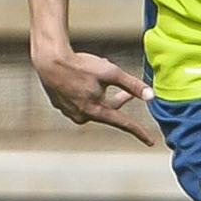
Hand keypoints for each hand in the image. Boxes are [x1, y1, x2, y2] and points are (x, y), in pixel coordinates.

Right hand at [31, 47, 156, 145]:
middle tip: (128, 92)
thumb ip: (132, 85)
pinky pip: (81, 101)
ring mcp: (69, 111)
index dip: (138, 131)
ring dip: (102, 94)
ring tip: (99, 76)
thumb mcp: (111, 73)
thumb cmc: (80, 65)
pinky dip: (88, 92)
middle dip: (120, 100)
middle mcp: (81, 116)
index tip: (150, 141)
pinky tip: (83, 79)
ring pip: (95, 105)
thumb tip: (151, 96)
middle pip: (109, 111)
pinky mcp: (60, 104)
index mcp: (95, 111)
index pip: (123, 123)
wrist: (49, 59)